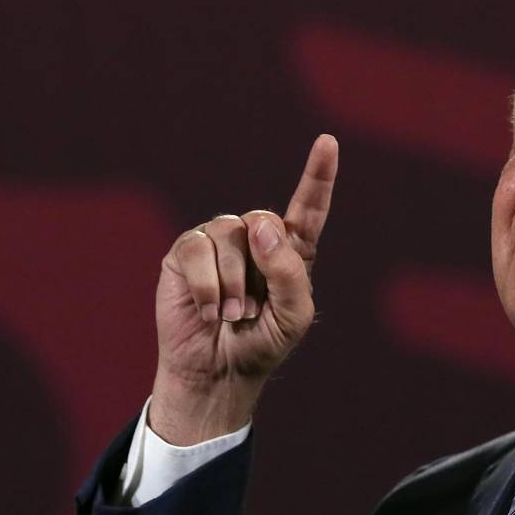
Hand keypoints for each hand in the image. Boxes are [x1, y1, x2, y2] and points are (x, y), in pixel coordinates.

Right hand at [148, 135, 337, 444]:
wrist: (218, 371)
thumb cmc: (261, 342)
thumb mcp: (292, 314)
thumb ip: (288, 271)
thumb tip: (260, 225)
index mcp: (289, 250)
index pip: (308, 207)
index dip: (318, 175)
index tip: (328, 142)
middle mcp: (255, 237)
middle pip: (263, 219)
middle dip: (260, 267)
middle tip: (251, 308)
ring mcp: (219, 242)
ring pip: (230, 234)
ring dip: (233, 283)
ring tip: (231, 314)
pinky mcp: (186, 253)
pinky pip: (198, 248)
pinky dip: (207, 285)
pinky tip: (209, 311)